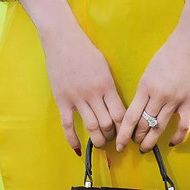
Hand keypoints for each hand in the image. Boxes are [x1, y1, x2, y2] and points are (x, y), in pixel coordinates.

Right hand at [11, 0, 126, 153]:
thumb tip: (116, 106)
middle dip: (113, 135)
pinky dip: (73, 139)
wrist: (62, 40)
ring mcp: (77, 99)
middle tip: (114, 139)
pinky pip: (68, 125)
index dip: (125, 127)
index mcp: (107, 86)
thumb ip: (110, 87)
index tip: (127, 132)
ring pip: (91, 127)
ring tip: (101, 143)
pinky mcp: (62, 101)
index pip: (121, 114)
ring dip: (98, 139)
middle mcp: (94, 95)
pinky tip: (79, 149)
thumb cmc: (86, 51)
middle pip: (108, 124)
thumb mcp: (104, 67)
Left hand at [114, 20, 189, 152]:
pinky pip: (183, 126)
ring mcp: (175, 100)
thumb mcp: (149, 71)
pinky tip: (171, 143)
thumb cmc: (169, 54)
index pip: (130, 117)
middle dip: (136, 138)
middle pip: (143, 125)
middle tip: (134, 144)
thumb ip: (145, 90)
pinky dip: (177, 137)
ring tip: (146, 147)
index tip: (120, 144)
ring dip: (151, 141)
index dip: (124, 134)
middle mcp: (158, 96)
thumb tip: (139, 109)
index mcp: (145, 87)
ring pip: (159, 128)